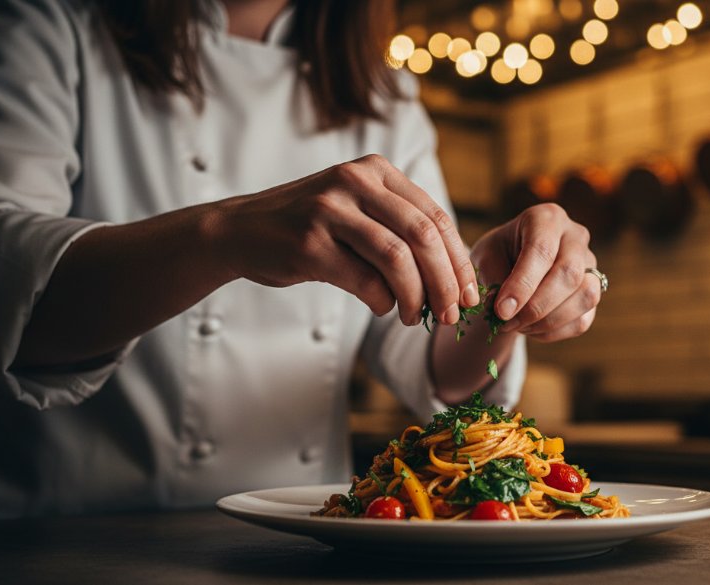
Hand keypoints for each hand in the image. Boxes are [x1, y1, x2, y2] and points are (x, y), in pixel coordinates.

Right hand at [206, 154, 479, 325]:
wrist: (240, 230)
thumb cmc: (311, 227)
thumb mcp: (358, 210)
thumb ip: (401, 230)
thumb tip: (453, 279)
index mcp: (376, 170)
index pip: (435, 216)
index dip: (458, 259)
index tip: (469, 293)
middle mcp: (355, 180)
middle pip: (423, 235)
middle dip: (446, 281)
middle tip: (452, 314)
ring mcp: (330, 209)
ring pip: (397, 258)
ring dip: (416, 296)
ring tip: (416, 317)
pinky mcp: (309, 242)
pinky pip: (364, 279)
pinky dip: (382, 301)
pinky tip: (382, 308)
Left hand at [470, 203, 599, 342]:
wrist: (514, 262)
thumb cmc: (499, 254)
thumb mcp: (485, 256)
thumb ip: (492, 275)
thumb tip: (503, 307)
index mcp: (547, 219)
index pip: (542, 251)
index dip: (522, 285)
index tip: (501, 311)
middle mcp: (576, 237)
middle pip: (570, 274)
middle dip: (536, 307)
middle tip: (506, 322)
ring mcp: (590, 265)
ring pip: (585, 297)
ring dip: (548, 321)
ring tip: (517, 326)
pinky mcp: (595, 292)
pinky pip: (582, 320)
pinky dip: (553, 332)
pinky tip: (530, 328)